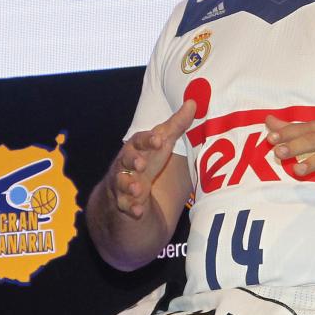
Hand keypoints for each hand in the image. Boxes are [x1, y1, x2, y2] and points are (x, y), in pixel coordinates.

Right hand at [107, 101, 195, 219]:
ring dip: (129, 186)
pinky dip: (132, 209)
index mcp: (137, 148)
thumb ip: (177, 125)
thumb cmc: (147, 160)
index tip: (158, 140)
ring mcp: (122, 184)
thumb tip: (193, 102)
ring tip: (138, 190)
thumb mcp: (162, 144)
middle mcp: (126, 165)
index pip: (140, 140)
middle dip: (133, 161)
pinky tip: (139, 212)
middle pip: (125, 160)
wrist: (125, 189)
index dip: (148, 140)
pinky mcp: (123, 202)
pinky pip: (125, 207)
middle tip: (142, 165)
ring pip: (121, 183)